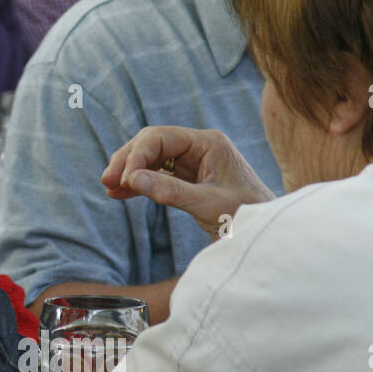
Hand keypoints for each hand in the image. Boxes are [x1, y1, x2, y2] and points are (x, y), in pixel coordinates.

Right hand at [101, 126, 275, 237]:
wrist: (265, 234)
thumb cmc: (246, 216)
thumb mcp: (207, 205)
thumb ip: (170, 191)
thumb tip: (132, 179)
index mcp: (208, 143)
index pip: (161, 138)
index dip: (137, 154)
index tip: (123, 178)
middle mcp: (199, 147)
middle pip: (152, 144)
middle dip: (128, 160)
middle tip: (107, 180)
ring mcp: (193, 162)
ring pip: (151, 158)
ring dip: (129, 171)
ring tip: (109, 187)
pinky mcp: (188, 178)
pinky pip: (156, 174)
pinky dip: (139, 182)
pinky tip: (120, 192)